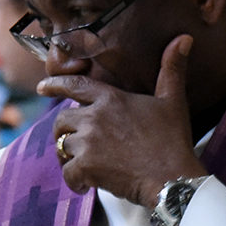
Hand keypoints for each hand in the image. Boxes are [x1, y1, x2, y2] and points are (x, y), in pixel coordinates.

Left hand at [39, 35, 206, 205]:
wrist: (172, 178)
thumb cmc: (172, 141)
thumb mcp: (173, 101)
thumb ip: (171, 69)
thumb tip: (184, 38)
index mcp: (111, 98)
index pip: (75, 85)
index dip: (56, 84)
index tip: (42, 87)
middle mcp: (95, 117)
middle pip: (61, 120)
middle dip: (63, 131)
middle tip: (73, 143)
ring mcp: (88, 143)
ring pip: (62, 146)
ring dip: (68, 157)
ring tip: (81, 166)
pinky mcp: (86, 167)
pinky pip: (67, 172)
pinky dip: (73, 181)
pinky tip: (84, 186)